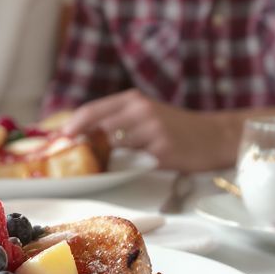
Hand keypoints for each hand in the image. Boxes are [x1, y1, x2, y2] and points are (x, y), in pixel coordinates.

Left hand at [64, 89, 234, 172]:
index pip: (92, 111)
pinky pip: (134, 163)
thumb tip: (84, 136)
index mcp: (133, 100)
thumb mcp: (147, 114)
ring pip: (114, 149)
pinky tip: (122, 173)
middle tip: (67, 159)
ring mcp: (152, 130)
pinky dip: (124, 170)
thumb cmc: (177, 128)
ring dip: (102, 161)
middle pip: (98, 129)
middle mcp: (141, 111)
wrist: (217, 136)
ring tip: (95, 169)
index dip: (72, 127)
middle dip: (81, 146)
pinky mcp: (163, 151)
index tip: (57, 140)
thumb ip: (119, 120)